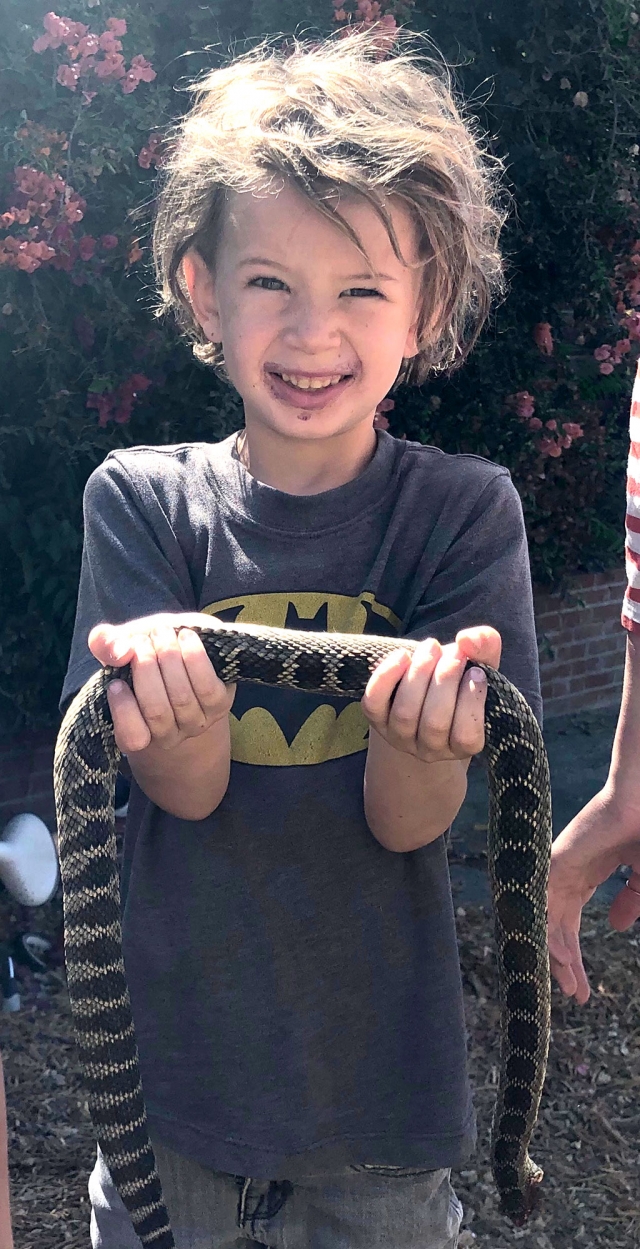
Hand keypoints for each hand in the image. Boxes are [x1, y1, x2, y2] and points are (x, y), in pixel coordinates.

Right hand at [88, 613, 235, 755]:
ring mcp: (196, 722)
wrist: (187, 657)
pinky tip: (186, 637)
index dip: (123, 710)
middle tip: (142, 641)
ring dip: (170, 659)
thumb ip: (106, 645)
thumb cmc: (147, 659)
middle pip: (157, 711)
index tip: (116, 682)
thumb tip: (118, 647)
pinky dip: (195, 659)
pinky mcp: (220, 705)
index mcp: (137, 732)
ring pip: (182, 697)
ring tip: (162, 632)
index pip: (132, 737)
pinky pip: (207, 687)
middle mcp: (168, 735)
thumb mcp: (121, 650)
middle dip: (146, 669)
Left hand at [361, 625, 501, 761]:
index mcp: (462, 746)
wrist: (426, 683)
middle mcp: (430, 749)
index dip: (471, 702)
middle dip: (445, 681)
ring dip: (419, 675)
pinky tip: (403, 655)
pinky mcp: (376, 719)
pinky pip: (375, 702)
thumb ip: (485, 647)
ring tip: (432, 647)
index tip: (476, 672)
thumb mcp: (481, 664)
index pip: (466, 736)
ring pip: (405, 713)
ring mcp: (400, 737)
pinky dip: (386, 677)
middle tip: (455, 653)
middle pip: (434, 723)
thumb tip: (468, 639)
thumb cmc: (460, 678)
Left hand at [548, 791, 639, 1003]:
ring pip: (541, 919)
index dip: (572, 958)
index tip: (581, 990)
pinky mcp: (552, 861)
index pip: (567, 926)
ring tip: (566, 983)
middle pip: (552, 929)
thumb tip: (615, 929)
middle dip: (562, 964)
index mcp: (582, 877)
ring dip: (552, 953)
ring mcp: (555, 868)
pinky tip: (558, 955)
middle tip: (573, 994)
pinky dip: (545, 929)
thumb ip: (631, 902)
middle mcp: (563, 874)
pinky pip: (540, 901)